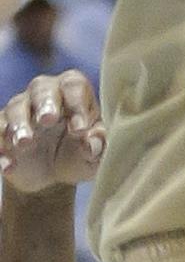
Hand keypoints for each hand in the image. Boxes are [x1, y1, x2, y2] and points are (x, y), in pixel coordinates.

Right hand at [0, 70, 104, 196]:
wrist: (51, 174)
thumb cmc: (80, 153)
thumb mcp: (94, 155)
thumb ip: (98, 147)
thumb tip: (92, 143)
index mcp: (74, 92)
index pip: (75, 87)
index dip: (77, 105)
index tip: (80, 129)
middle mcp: (45, 94)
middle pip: (42, 88)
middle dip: (45, 103)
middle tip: (48, 119)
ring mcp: (20, 111)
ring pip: (15, 108)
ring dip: (19, 125)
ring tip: (25, 143)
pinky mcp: (1, 131)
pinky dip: (0, 149)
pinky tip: (8, 166)